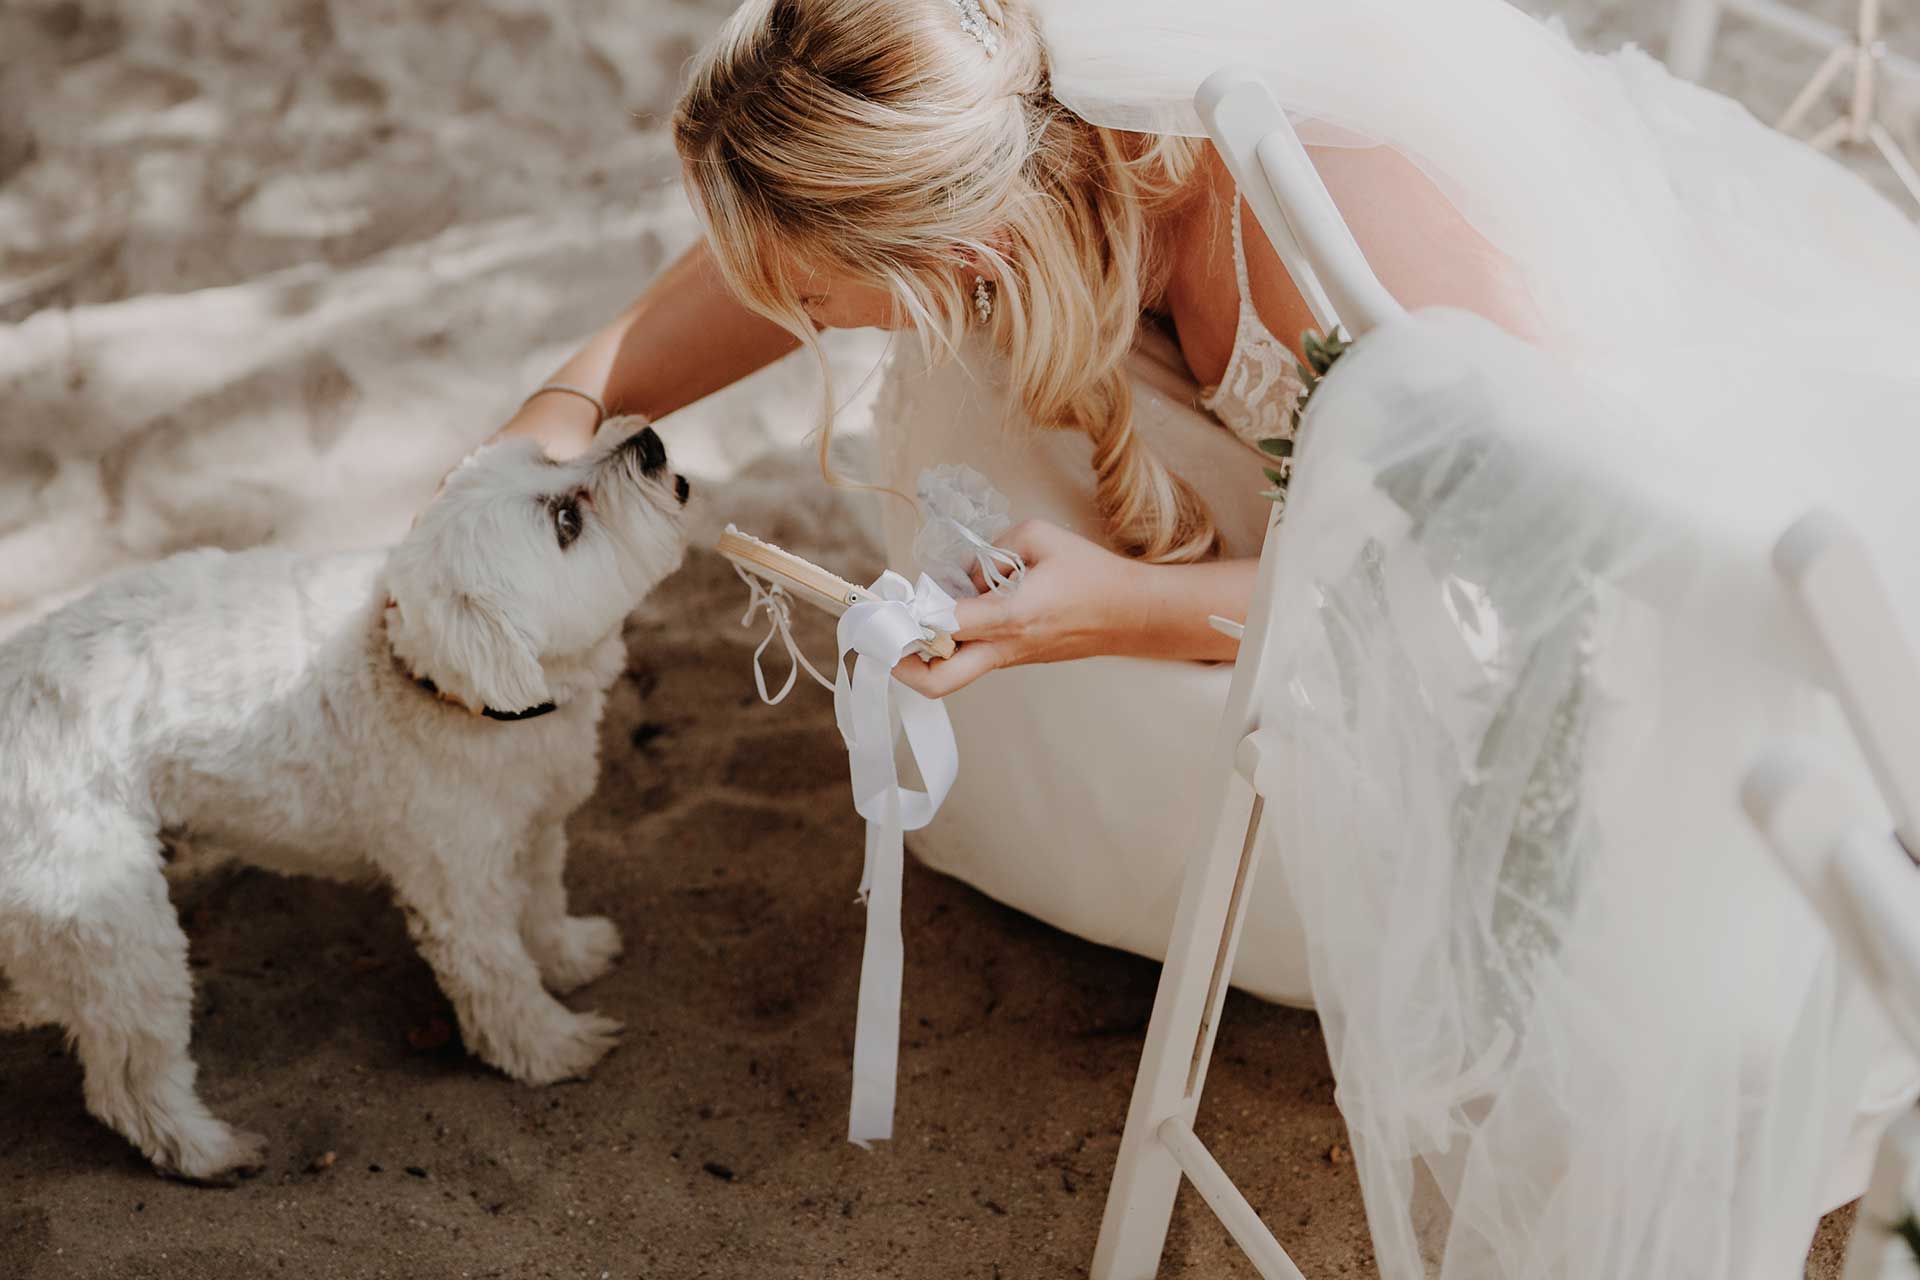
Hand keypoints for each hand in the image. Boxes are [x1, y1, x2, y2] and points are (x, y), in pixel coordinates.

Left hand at [890, 520, 1141, 697]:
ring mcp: (1010, 660)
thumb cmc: (1090, 573)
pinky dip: (955, 640)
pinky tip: (960, 608)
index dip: (911, 617)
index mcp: (1010, 616)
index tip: (896, 600)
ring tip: (922, 613)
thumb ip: (989, 548)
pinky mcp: (1016, 659)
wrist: (1132, 614)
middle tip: (891, 635)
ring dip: (928, 651)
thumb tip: (961, 572)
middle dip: (903, 666)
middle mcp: (1005, 647)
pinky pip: (974, 657)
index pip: (943, 629)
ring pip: (953, 673)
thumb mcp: (1038, 536)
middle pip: (939, 683)